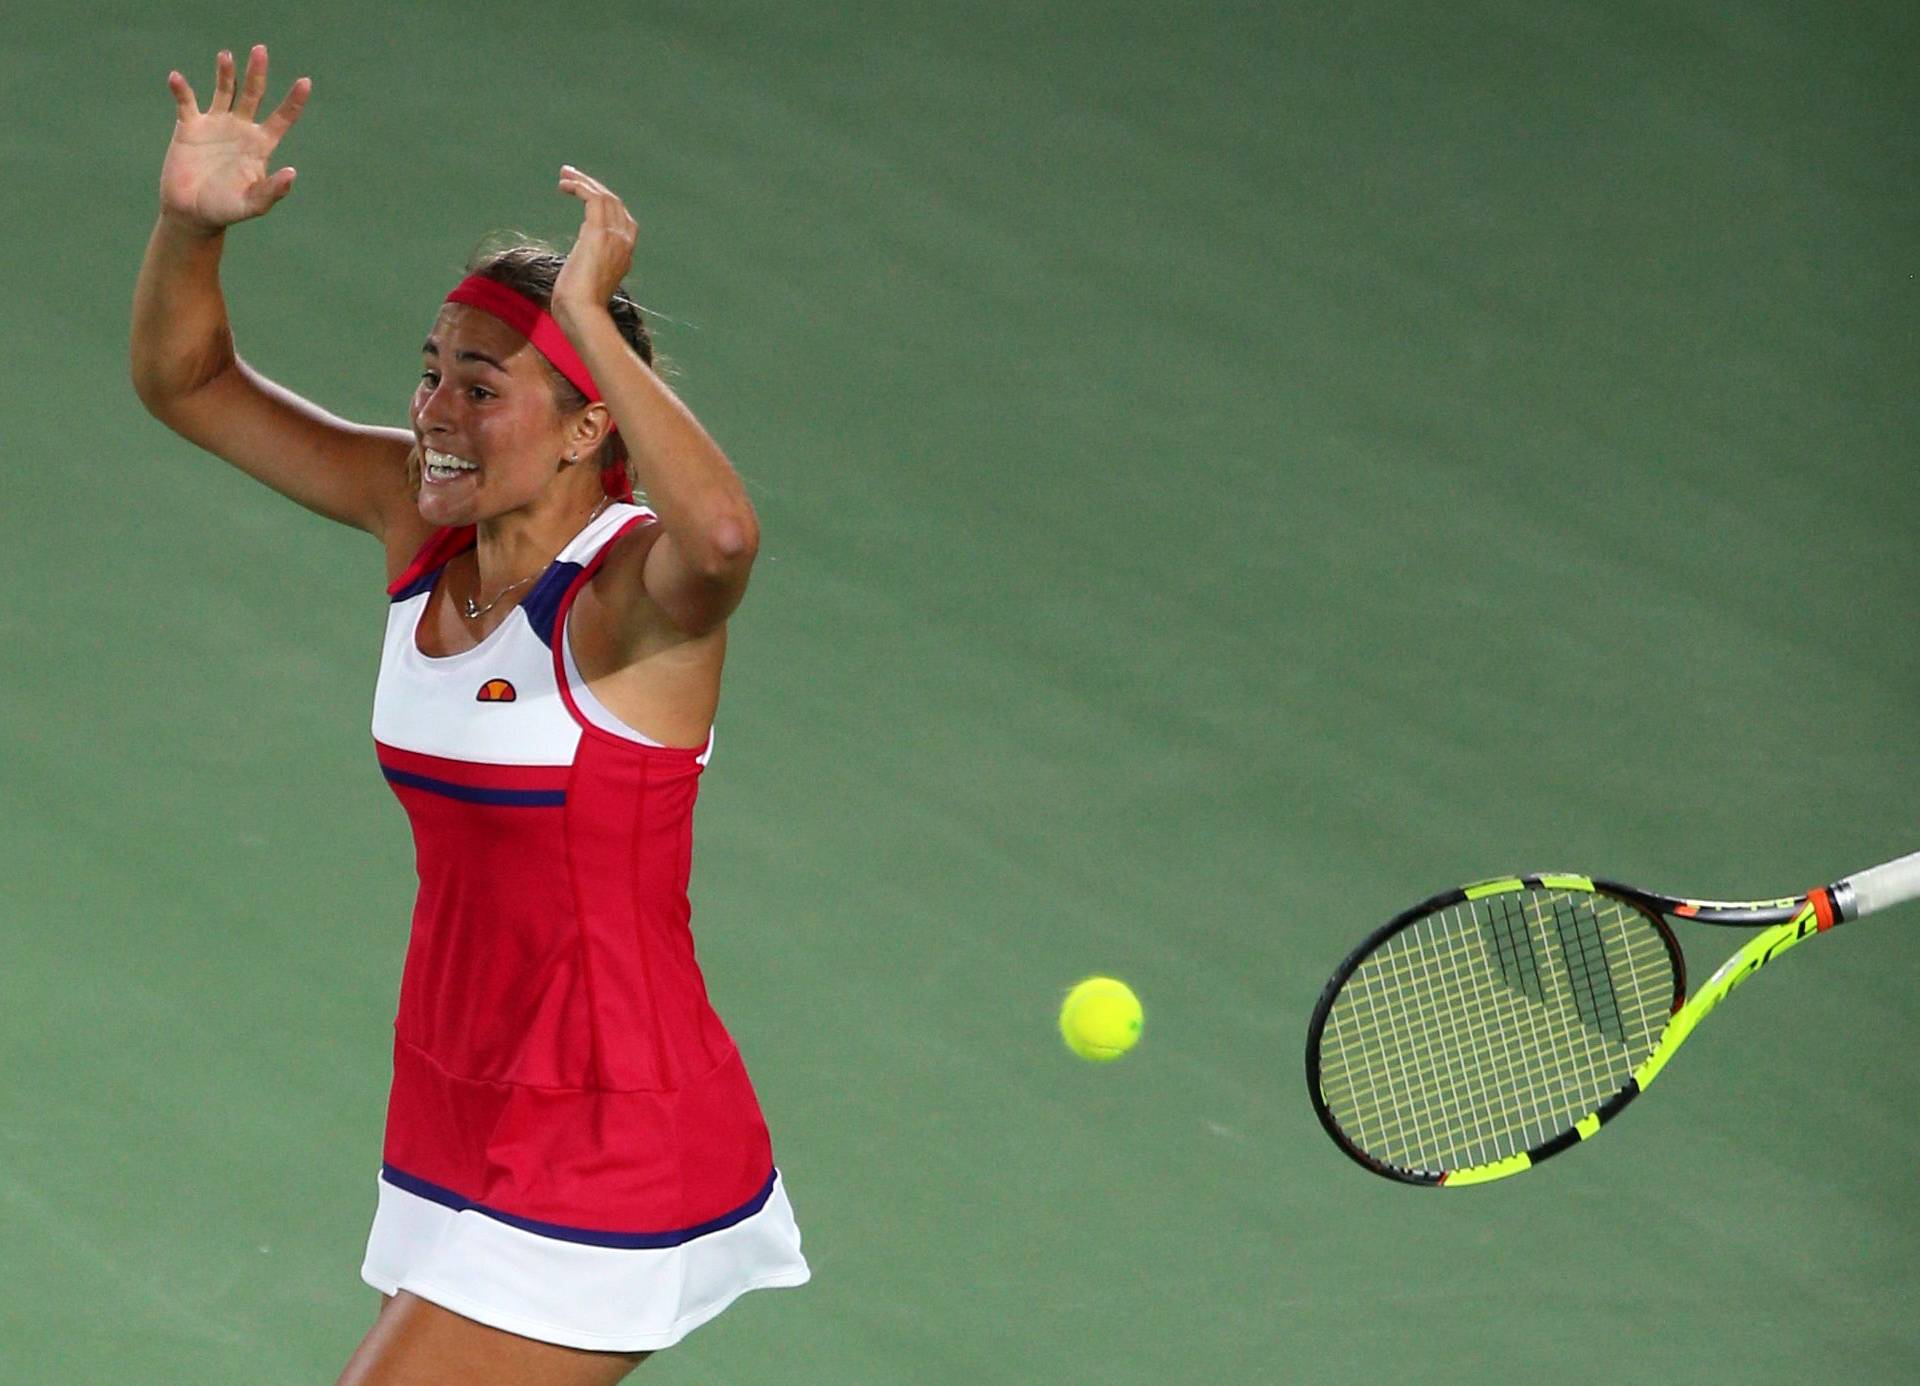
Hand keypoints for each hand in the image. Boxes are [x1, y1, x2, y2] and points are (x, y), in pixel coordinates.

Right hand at [160, 45, 309, 234]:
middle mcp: (241, 129)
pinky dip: (182, 90)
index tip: (306, 82)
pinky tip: (177, 79)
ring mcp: (215, 124)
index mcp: (260, 145)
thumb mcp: (253, 204)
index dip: (294, 100)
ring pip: (223, 90)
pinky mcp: (189, 126)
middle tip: (260, 49)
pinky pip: (186, 102)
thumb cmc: (226, 209)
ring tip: (226, 55)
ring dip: (225, 73)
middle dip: (257, 72)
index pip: (282, 118)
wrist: (192, 213)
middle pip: (253, 94)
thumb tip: (292, 173)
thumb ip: (272, 190)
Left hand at [550, 166, 637, 329]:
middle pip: (614, 203)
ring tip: (564, 175)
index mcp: (625, 254)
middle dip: (592, 186)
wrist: (583, 314)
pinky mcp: (599, 233)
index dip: (602, 202)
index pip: (620, 218)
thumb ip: (589, 267)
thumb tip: (579, 265)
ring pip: (605, 197)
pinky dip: (580, 187)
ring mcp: (615, 237)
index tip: (583, 194)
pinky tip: (565, 185)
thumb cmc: (579, 307)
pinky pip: (593, 199)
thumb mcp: (588, 282)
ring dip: (584, 182)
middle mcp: (625, 242)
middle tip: (570, 176)